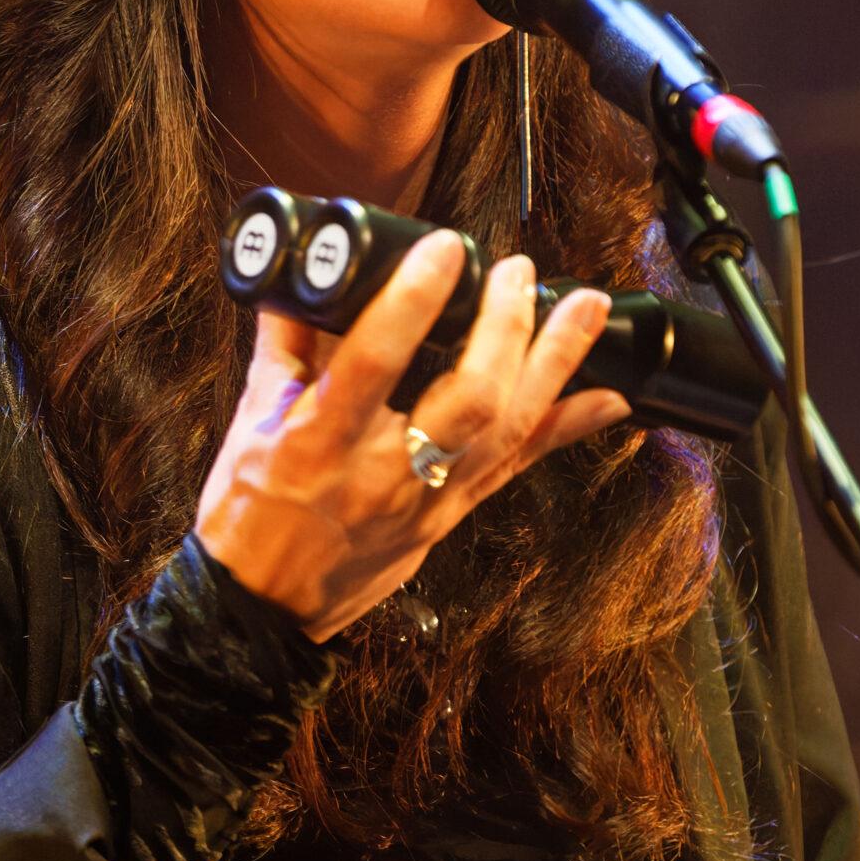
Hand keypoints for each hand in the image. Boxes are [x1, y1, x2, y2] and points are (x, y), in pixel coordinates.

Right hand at [195, 231, 631, 642]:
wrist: (264, 610)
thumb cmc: (249, 516)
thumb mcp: (252, 423)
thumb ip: (285, 344)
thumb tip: (301, 276)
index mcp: (320, 441)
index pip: (375, 362)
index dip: (415, 302)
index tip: (445, 249)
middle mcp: (384, 473)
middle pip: (470, 398)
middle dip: (505, 327)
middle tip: (517, 271)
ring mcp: (427, 500)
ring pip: (510, 430)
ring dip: (556, 363)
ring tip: (588, 306)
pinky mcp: (451, 518)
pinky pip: (520, 467)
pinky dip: (569, 427)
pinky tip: (610, 395)